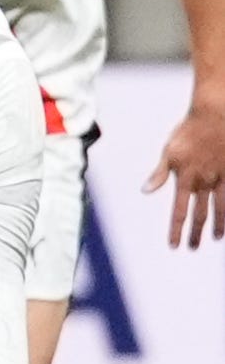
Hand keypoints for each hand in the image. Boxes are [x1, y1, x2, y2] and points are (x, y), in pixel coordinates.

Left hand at [145, 104, 224, 247]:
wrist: (214, 116)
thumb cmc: (188, 132)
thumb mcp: (169, 152)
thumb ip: (160, 173)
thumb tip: (145, 190)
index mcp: (185, 178)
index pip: (179, 211)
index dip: (176, 230)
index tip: (174, 245)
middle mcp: (204, 182)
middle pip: (199, 214)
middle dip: (195, 232)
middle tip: (192, 247)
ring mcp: (220, 177)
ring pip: (220, 208)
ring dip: (218, 224)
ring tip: (216, 238)